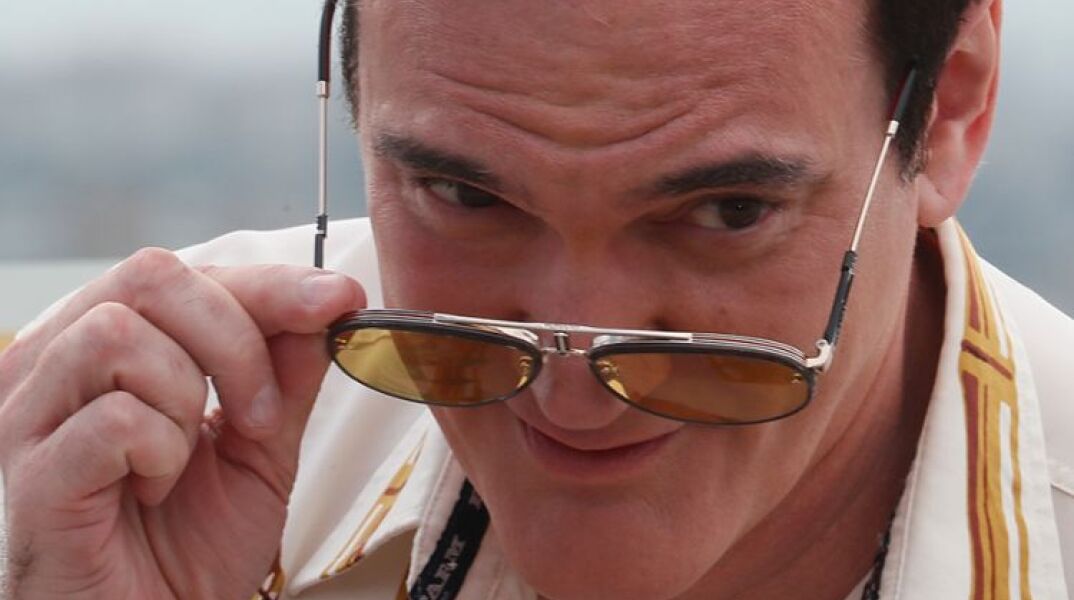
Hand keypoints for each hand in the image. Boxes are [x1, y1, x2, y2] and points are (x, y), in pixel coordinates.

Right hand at [0, 248, 364, 598]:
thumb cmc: (192, 545)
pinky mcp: (34, 476)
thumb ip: (287, 372)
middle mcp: (55, 365)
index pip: (182, 274)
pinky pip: (114, 419)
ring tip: (190, 457)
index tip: (338, 299)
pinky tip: (154, 487)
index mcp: (106, 347)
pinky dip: (159, 451)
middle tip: (262, 415)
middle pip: (149, 277)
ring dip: (189, 398)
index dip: (268, 283)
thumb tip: (326, 300)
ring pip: (119, 334)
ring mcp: (32, 418)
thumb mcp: (262, 446)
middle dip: (235, 339)